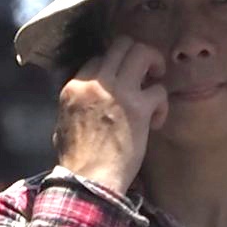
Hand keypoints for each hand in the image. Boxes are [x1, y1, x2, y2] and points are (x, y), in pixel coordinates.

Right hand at [53, 36, 164, 195]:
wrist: (89, 182)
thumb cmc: (77, 162)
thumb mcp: (63, 126)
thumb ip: (76, 106)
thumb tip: (86, 103)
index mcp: (74, 87)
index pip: (99, 58)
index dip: (116, 67)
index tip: (124, 84)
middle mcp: (95, 83)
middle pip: (121, 44)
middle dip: (138, 54)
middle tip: (146, 74)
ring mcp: (117, 92)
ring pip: (141, 52)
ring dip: (154, 64)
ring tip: (155, 84)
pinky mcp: (139, 107)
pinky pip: (159, 90)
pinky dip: (162, 105)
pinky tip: (156, 122)